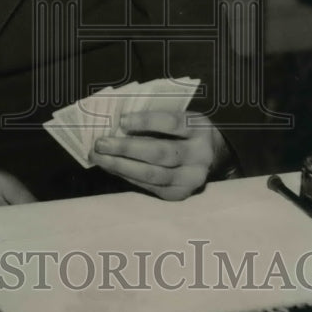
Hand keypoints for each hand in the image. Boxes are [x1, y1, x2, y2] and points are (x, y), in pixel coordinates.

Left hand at [90, 108, 229, 200]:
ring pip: (152, 174)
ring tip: (98, 157)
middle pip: (160, 153)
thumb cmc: (185, 131)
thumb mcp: (179, 116)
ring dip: (120, 166)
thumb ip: (155, 118)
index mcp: (199, 129)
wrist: (213, 156)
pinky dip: (127, 176)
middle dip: (126, 148)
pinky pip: (149, 187)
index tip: (122, 120)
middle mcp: (199, 155)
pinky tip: (111, 167)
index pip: (172, 123)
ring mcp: (191, 179)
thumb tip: (117, 122)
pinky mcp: (179, 194)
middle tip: (101, 143)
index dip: (146, 121)